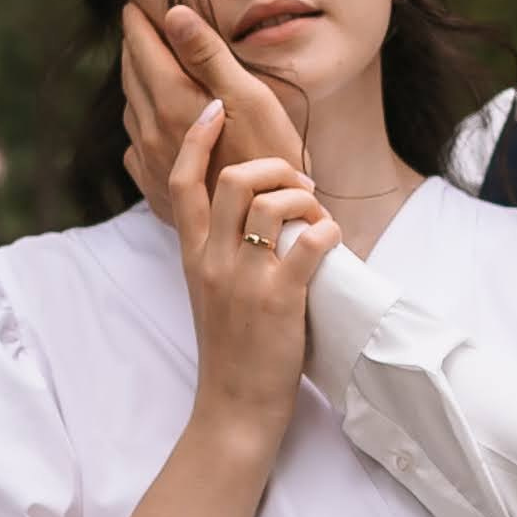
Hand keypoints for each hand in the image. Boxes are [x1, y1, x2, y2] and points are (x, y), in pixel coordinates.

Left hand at [121, 3, 307, 224]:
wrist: (269, 231)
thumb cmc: (271, 157)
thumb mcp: (249, 97)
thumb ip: (207, 55)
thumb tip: (173, 14)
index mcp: (172, 102)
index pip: (143, 49)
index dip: (138, 24)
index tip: (134, 7)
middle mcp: (151, 132)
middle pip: (132, 77)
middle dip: (134, 49)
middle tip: (138, 30)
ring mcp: (150, 163)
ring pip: (131, 111)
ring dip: (136, 84)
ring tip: (146, 69)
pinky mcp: (155, 189)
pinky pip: (135, 147)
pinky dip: (140, 124)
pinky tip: (153, 123)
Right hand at [169, 110, 337, 429]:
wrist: (234, 407)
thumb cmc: (230, 349)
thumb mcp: (208, 291)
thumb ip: (217, 252)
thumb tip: (244, 214)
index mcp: (193, 256)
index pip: (183, 181)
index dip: (196, 138)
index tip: (214, 110)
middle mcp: (214, 261)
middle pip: (233, 178)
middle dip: (274, 166)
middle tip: (299, 184)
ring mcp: (245, 280)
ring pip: (272, 204)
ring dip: (306, 198)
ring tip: (319, 217)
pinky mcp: (279, 301)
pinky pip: (308, 244)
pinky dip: (328, 232)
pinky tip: (333, 242)